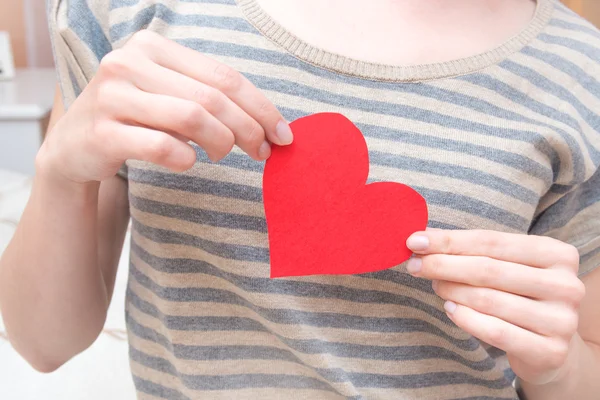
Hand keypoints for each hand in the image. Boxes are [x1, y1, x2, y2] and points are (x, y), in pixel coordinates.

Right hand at [39, 30, 292, 183]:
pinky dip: (185, 158)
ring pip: (191, 117)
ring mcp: (112, 95)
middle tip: (261, 152)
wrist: (76, 146)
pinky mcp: (102, 131)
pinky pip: (160, 146)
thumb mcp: (171, 97)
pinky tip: (188, 161)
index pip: (223, 76)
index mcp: (153, 47)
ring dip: (220, 142)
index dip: (261, 107)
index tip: (283, 134)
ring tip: (221, 155)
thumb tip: (271, 126)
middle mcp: (129, 62)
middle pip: (212, 97)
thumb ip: (212, 100)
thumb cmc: (136, 119)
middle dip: (248, 129)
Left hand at [405, 229, 585, 384]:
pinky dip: (465, 319)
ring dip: (451, 291)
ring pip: (488, 300)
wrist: (551, 345)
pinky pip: (496, 332)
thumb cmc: (519, 295)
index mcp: (557, 254)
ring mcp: (561, 320)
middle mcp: (566, 285)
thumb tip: (423, 238)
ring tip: (435, 287)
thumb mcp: (504, 266)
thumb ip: (471, 250)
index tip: (414, 241)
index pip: (492, 241)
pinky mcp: (551, 351)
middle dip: (443, 265)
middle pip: (488, 270)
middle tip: (414, 265)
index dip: (450, 241)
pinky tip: (450, 309)